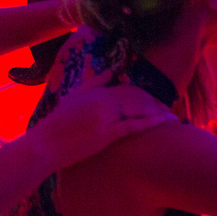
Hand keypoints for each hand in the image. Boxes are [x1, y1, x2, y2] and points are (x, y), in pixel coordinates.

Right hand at [35, 70, 175, 169]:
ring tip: (171, 117)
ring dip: (157, 111)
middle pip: (136, 97)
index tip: (156, 100)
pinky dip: (150, 122)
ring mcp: (104, 117)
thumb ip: (94, 83)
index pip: (127, 87)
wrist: (45, 144)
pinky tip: (163, 122)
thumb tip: (112, 70)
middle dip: (155, 102)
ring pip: (137, 108)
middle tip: (169, 108)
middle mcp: (102, 101)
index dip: (145, 93)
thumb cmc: (58, 123)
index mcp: (95, 91)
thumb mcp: (74, 97)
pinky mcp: (105, 134)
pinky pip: (132, 125)